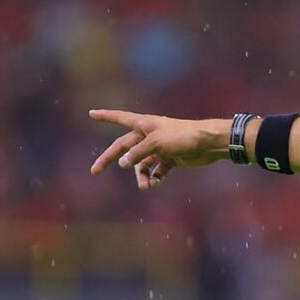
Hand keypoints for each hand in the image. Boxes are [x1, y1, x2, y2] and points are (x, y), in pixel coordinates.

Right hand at [88, 110, 229, 189]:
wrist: (209, 143)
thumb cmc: (182, 136)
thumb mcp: (156, 143)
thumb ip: (138, 153)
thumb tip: (122, 163)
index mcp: (144, 124)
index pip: (120, 118)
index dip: (105, 116)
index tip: (91, 114)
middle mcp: (149, 135)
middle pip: (125, 148)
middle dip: (111, 159)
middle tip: (95, 171)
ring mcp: (160, 148)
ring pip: (142, 164)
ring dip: (141, 176)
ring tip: (145, 186)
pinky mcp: (171, 158)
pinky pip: (157, 170)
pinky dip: (154, 178)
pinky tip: (155, 184)